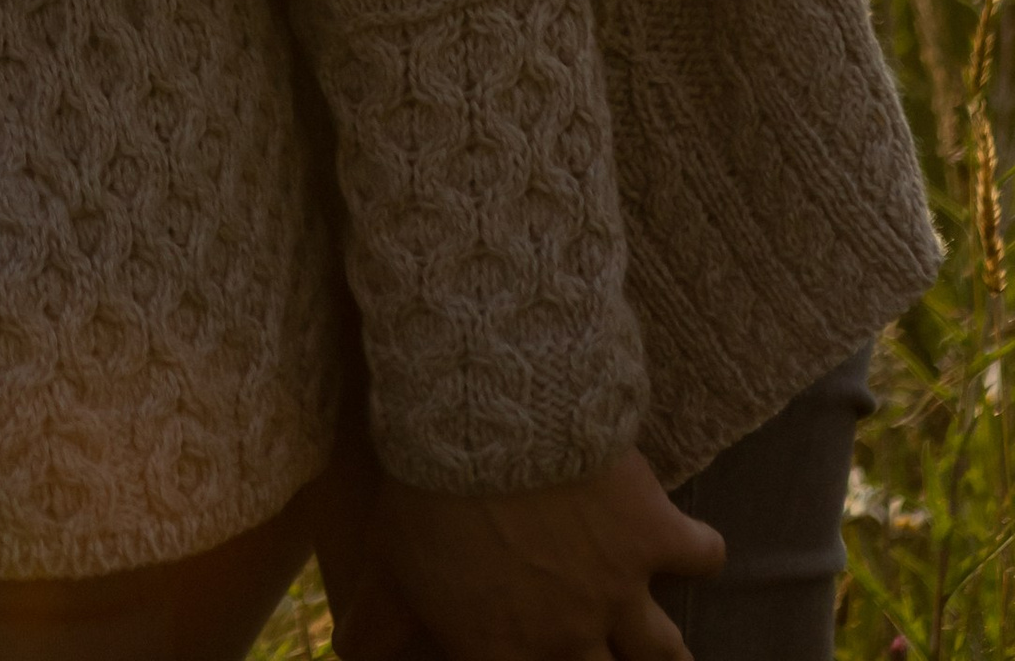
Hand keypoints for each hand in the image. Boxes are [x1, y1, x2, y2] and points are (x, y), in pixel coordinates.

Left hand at [375, 451, 723, 660]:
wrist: (489, 414)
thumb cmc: (427, 489)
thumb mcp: (388, 564)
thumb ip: (376, 626)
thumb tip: (347, 658)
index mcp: (502, 649)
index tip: (539, 659)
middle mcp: (568, 634)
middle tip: (605, 654)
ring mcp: (618, 590)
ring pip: (664, 652)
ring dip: (664, 653)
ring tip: (666, 653)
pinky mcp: (655, 533)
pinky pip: (702, 557)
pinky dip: (700, 552)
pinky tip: (693, 546)